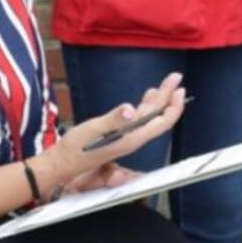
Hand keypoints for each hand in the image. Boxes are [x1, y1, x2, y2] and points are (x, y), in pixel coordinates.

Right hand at [34, 72, 185, 193]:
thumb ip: (113, 119)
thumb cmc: (76, 148)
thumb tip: (130, 109)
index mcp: (131, 138)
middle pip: (158, 117)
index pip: (161, 123)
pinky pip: (138, 118)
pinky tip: (146, 96)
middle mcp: (132, 138)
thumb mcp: (93, 130)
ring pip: (149, 116)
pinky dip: (145, 104)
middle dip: (169, 97)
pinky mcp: (118, 134)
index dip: (173, 107)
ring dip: (159, 99)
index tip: (179, 89)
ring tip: (167, 84)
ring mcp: (126, 136)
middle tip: (176, 77)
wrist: (62, 164)